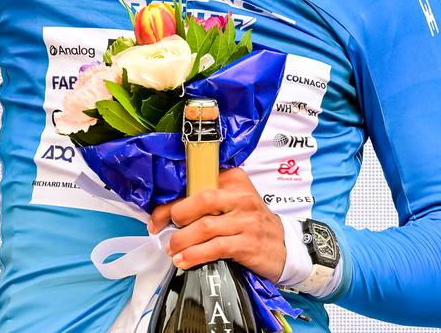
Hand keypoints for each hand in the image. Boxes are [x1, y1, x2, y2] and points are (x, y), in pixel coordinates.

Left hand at [147, 166, 285, 282]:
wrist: (284, 247)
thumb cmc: (251, 223)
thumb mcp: (234, 202)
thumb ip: (208, 200)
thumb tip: (169, 212)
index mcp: (235, 180)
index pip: (198, 184)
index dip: (172, 201)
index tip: (156, 217)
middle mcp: (242, 197)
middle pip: (201, 200)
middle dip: (175, 217)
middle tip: (162, 231)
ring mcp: (246, 220)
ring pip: (205, 227)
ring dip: (182, 240)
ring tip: (171, 249)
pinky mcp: (247, 243)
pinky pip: (215, 248)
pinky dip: (195, 255)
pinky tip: (184, 261)